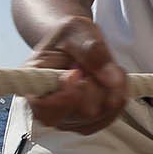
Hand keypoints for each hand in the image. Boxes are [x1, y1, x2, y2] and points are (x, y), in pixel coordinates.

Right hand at [27, 18, 127, 133]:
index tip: (77, 72)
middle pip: (83, 113)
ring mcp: (68, 119)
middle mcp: (48, 109)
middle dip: (97, 85)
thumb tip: (110, 80)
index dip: (67, 96)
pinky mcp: (87, 122)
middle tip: (93, 63)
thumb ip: (92, 52)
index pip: (45, 110)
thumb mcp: (78, 30)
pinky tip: (110, 79)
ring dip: (110, 88)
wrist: (74, 42)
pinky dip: (117, 95)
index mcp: (34, 84)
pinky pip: (111, 116)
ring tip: (102, 67)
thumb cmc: (70, 36)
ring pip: (101, 115)